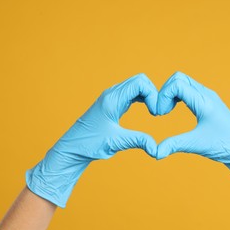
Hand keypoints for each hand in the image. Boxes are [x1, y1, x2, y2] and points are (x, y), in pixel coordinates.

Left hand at [26, 73, 157, 207]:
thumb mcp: (116, 143)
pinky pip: (132, 93)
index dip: (153, 95)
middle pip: (140, 80)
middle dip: (153, 93)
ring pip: (136, 85)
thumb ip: (138, 141)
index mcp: (112, 100)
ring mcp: (111, 97)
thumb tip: (158, 149)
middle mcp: (112, 94)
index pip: (140, 83)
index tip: (156, 113)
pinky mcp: (112, 103)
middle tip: (157, 112)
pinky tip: (147, 109)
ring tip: (154, 112)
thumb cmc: (89, 144)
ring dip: (148, 95)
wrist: (72, 148)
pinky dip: (143, 98)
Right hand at [156, 71, 229, 205]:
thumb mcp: (196, 145)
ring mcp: (208, 96)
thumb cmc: (224, 146)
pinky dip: (177, 95)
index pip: (177, 84)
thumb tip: (154, 152)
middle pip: (178, 78)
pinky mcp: (208, 101)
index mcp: (204, 102)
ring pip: (183, 82)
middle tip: (161, 112)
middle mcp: (206, 94)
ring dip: (170, 93)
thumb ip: (173, 145)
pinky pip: (188, 89)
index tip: (160, 115)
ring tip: (166, 111)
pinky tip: (175, 110)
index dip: (163, 96)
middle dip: (164, 92)